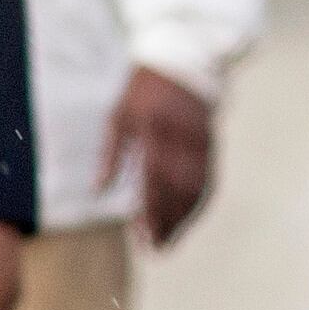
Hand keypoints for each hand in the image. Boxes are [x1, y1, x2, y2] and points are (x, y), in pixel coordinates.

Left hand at [102, 65, 218, 246]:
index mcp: (155, 130)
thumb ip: (110, 154)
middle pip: (177, 190)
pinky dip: (200, 204)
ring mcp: (200, 142)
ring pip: (196, 188)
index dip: (149, 210)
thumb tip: (98, 191)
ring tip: (169, 242)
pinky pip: (209, 180)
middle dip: (167, 222)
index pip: (154, 178)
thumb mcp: (119, 116)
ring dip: (184, 219)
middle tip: (155, 249)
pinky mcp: (211, 144)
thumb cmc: (143, 91)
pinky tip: (188, 220)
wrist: (183, 60)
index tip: (141, 236)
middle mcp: (181, 138)